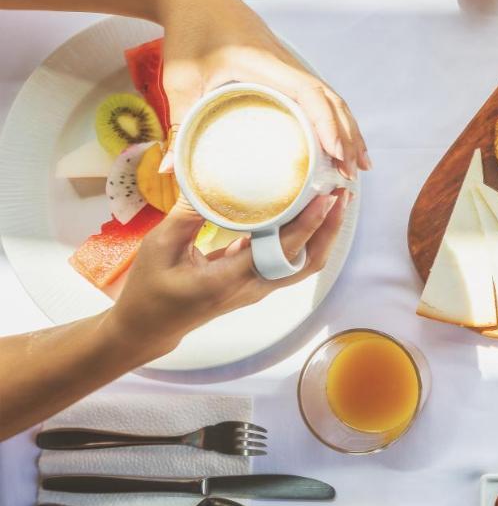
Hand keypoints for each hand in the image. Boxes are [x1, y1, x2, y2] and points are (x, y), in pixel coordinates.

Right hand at [107, 191, 348, 358]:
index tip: (326, 197)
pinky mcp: (255, 282)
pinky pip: (289, 259)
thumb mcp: (160, 247)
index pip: (283, 252)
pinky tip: (305, 210)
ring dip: (321, 233)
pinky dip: (303, 236)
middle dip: (328, 228)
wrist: (148, 326)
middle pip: (308, 261)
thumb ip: (187, 214)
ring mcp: (258, 287)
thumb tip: (209, 179)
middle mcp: (253, 287)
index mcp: (231, 280)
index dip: (309, 224)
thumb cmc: (150, 289)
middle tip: (341, 193)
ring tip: (333, 199)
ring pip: (303, 262)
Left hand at [156, 0, 369, 177]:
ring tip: (358, 164)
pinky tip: (340, 139)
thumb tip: (173, 170)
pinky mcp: (288, 69)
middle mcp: (288, 64)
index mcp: (267, 64)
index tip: (336, 153)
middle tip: (351, 174)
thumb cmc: (189, 31)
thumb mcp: (180, 78)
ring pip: (332, 99)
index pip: (309, 94)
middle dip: (347, 137)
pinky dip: (336, 119)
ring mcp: (291, 66)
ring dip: (348, 130)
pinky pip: (321, 95)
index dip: (327, 124)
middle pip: (332, 101)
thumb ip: (180, 124)